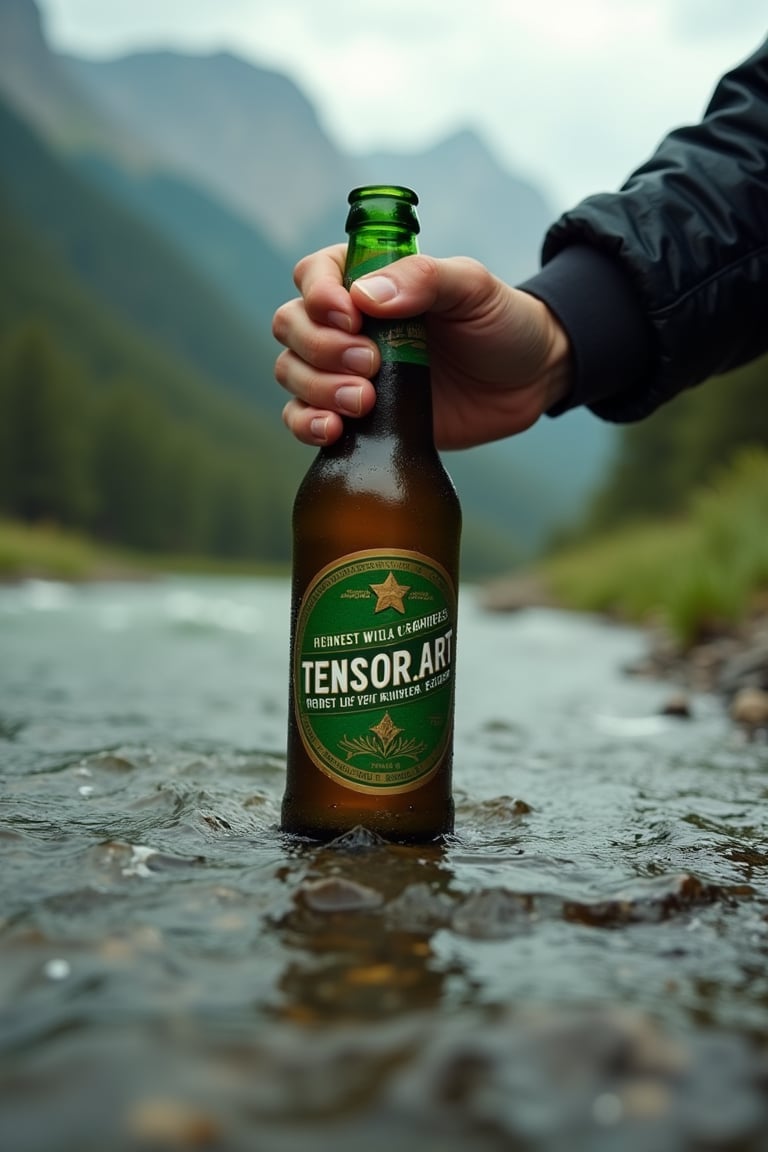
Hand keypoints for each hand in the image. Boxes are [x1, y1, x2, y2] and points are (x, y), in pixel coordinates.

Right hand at [273, 245, 571, 449]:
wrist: (530, 381)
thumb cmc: (502, 323)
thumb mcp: (473, 288)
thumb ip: (424, 280)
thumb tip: (364, 297)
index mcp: (370, 280)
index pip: (314, 274)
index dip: (320, 295)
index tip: (352, 318)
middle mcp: (349, 325)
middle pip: (292, 325)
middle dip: (321, 347)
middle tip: (372, 365)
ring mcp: (347, 372)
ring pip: (292, 373)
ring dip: (317, 387)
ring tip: (366, 401)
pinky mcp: (356, 417)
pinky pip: (304, 418)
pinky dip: (306, 424)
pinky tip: (333, 430)